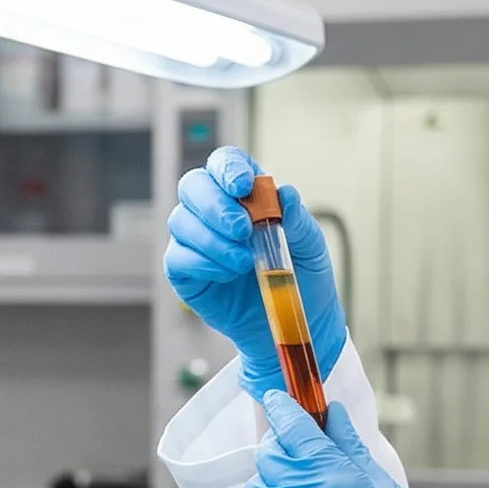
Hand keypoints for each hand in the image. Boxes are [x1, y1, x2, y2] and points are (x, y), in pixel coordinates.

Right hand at [165, 145, 346, 399]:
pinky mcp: (185, 272)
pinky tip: (227, 274)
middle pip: (193, 186)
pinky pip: (178, 258)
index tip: (243, 184)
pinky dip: (203, 264)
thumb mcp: (310, 247)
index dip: (227, 167)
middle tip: (243, 229)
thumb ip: (297, 219)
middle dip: (215, 205)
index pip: (224, 163)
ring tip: (245, 262)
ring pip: (181, 222)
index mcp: (245, 193)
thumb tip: (285, 194)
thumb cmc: (302, 278)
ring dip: (213, 240)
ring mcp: (196, 241)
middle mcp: (214, 211)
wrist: (295, 324)